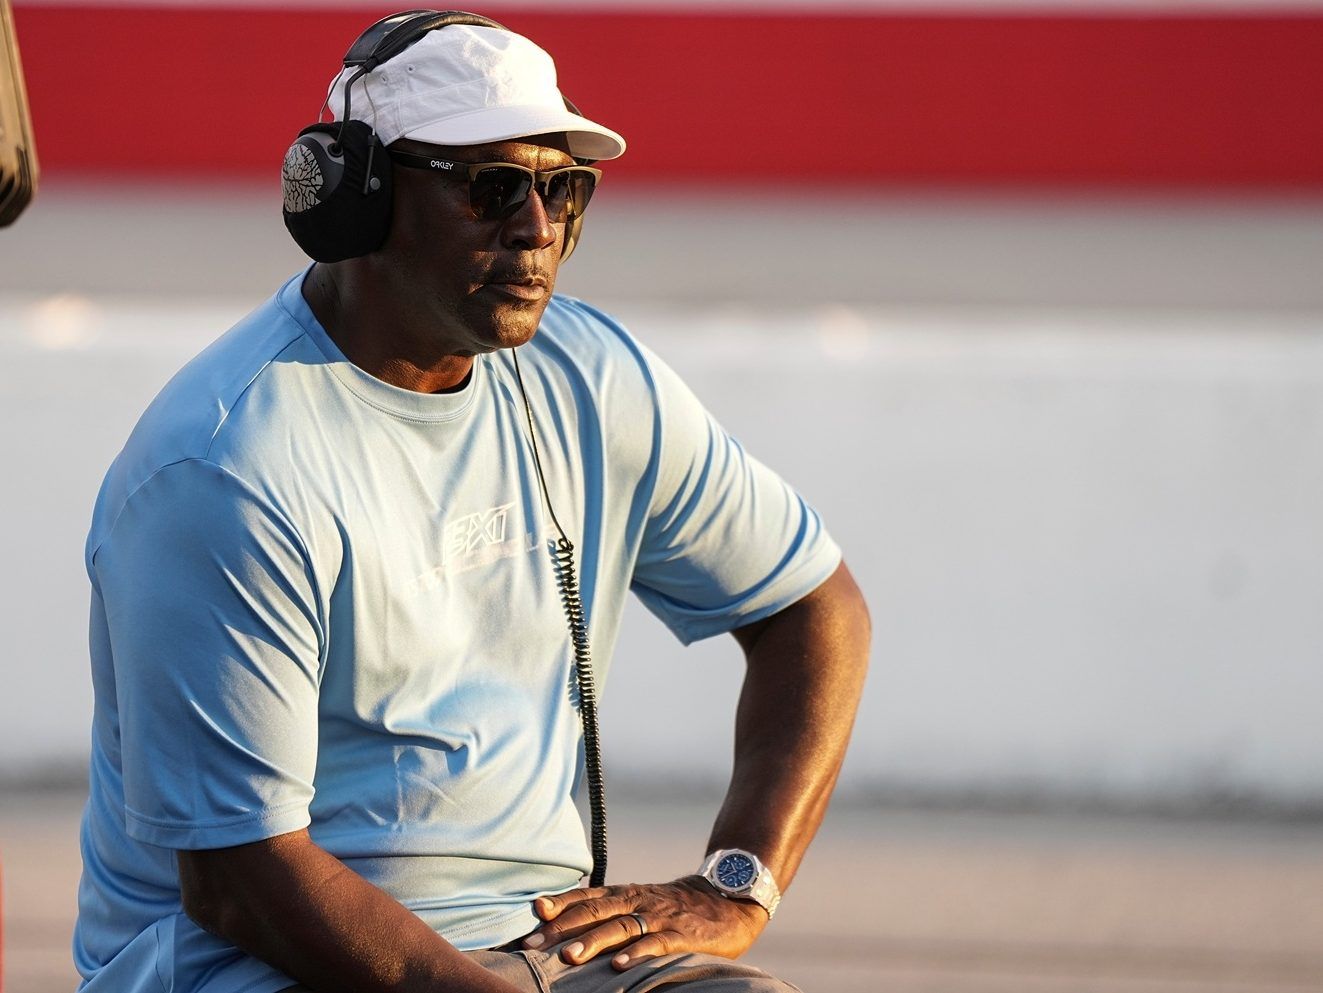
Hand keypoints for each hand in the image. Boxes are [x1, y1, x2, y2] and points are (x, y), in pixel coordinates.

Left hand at [522, 876, 766, 970]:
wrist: (727, 898)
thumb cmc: (675, 906)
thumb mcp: (641, 903)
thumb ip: (611, 912)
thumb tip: (568, 929)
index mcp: (625, 893)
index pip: (586, 895)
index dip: (560, 904)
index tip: (533, 913)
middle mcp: (637, 900)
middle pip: (594, 910)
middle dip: (562, 927)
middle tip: (533, 944)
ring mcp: (659, 915)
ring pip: (621, 926)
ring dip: (593, 941)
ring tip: (569, 957)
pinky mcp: (681, 933)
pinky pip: (656, 943)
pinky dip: (637, 953)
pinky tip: (619, 966)